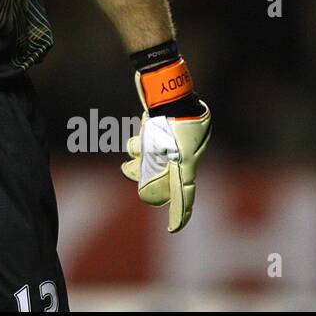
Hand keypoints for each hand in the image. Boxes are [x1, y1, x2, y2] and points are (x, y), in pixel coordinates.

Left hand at [121, 57, 211, 231]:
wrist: (165, 86)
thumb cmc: (166, 116)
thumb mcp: (160, 148)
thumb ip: (154, 169)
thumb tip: (144, 189)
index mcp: (188, 161)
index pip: (185, 193)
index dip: (180, 213)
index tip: (173, 229)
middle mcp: (182, 154)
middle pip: (161, 176)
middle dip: (144, 176)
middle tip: (128, 170)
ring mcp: (172, 142)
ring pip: (150, 161)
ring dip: (138, 158)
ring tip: (132, 152)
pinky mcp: (160, 130)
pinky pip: (147, 145)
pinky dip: (139, 144)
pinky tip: (137, 136)